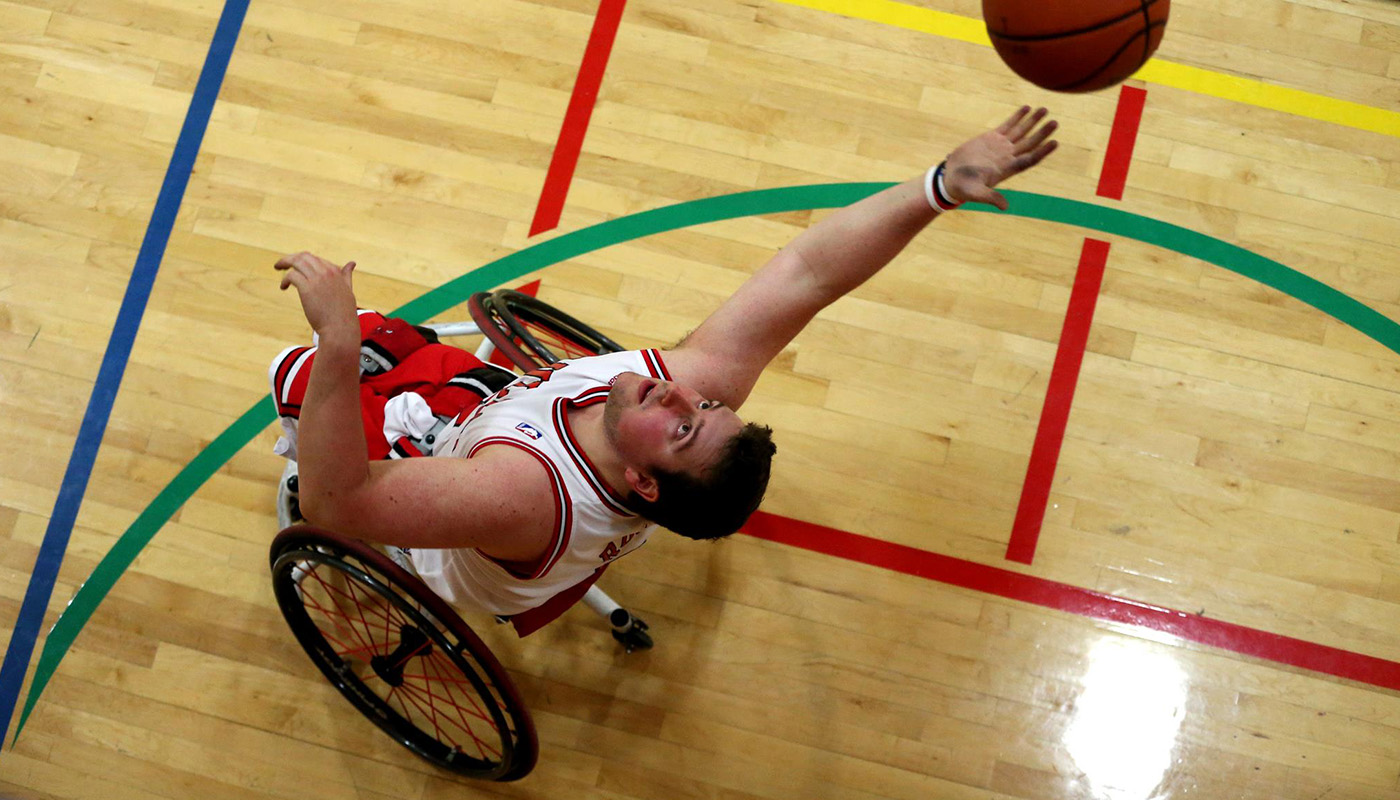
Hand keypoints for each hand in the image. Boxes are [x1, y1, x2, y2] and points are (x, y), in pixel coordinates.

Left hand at [275, 251, 358, 334]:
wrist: (340, 329)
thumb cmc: (344, 313)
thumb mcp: (348, 290)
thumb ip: (347, 276)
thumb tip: (351, 263)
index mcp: (336, 272)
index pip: (316, 259)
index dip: (305, 262)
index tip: (298, 269)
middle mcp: (326, 272)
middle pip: (304, 256)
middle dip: (292, 258)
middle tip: (282, 264)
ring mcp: (317, 279)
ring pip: (296, 262)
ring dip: (285, 262)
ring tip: (278, 267)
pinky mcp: (307, 288)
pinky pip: (291, 275)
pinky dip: (285, 280)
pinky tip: (283, 287)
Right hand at [943, 106, 1057, 210]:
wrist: (951, 178)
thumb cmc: (963, 188)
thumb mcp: (976, 193)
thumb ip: (990, 197)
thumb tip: (1005, 207)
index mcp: (1007, 169)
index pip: (1029, 159)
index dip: (1042, 151)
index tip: (1055, 142)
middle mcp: (1007, 157)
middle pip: (1029, 143)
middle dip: (1042, 133)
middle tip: (1055, 123)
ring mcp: (1000, 146)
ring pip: (1021, 132)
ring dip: (1033, 121)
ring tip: (1044, 110)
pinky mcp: (991, 138)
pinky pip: (1008, 125)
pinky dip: (1017, 117)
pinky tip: (1027, 108)